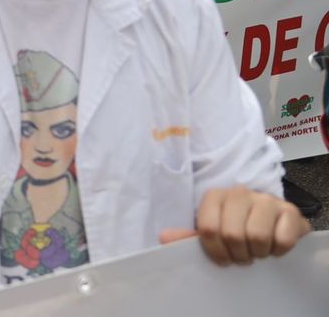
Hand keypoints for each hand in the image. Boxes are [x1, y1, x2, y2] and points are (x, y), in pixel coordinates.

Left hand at [159, 185, 309, 265]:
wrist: (275, 224)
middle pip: (233, 234)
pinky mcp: (290, 211)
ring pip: (257, 236)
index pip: (208, 228)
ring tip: (258, 250)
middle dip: (239, 254)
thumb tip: (163, 237)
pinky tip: (275, 245)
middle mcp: (239, 192)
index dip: (215, 251)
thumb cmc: (239, 228)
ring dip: (258, 252)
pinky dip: (278, 250)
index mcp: (215, 196)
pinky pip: (282, 239)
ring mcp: (266, 200)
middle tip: (243, 255)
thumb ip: (189, 236)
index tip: (223, 259)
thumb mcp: (213, 231)